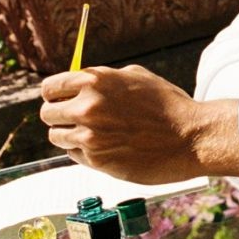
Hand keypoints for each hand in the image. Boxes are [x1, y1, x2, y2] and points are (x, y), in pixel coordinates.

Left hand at [38, 64, 238, 179]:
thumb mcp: (135, 77)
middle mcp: (87, 107)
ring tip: (93, 135)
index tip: (60, 99)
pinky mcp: (97, 161)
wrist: (191, 137)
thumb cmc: (168, 105)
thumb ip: (102, 79)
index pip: (50, 87)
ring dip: (70, 136)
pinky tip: (107, 147)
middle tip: (75, 120)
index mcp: (94, 81)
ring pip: (57, 137)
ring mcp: (90, 136)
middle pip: (47, 114)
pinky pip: (74, 155)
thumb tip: (78, 82)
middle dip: (59, 116)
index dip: (55, 94)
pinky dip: (84, 152)